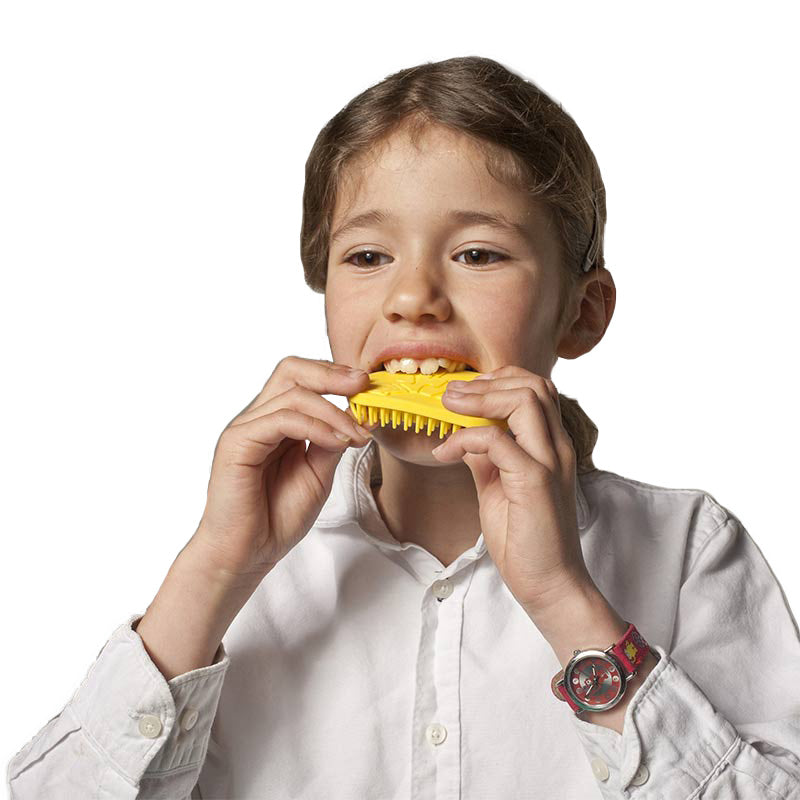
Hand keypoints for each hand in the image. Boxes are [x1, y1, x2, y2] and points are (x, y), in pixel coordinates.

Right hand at [190, 356, 373, 586]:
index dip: (335, 376)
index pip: (302, 379)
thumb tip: (358, 416)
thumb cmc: (276, 517)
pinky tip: (338, 441)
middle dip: (332, 373)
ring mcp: (245, 428)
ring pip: (292, 393)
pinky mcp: (237, 443)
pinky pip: (281, 419)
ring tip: (358, 434)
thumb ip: (332, 442)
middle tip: (364, 384)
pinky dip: (316, 426)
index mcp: (276, 421)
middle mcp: (258, 418)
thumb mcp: (318, 473)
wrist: (246, 554)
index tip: (368, 386)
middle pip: (291, 370)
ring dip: (334, 411)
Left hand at [432, 365, 593, 615]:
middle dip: (487, 380)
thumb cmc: (525, 540)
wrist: (549, 585)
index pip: (535, 389)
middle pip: (532, 384)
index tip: (463, 392)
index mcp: (551, 446)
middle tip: (451, 393)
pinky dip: (465, 438)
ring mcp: (550, 461)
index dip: (498, 381)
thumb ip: (487, 458)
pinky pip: (497, 439)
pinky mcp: (535, 481)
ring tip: (448, 407)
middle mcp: (557, 447)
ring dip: (479, 397)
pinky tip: (445, 452)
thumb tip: (464, 436)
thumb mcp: (498, 488)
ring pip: (523, 399)